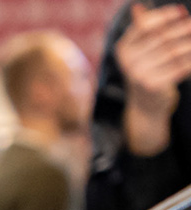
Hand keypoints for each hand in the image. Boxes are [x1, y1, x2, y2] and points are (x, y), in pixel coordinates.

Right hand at [118, 4, 190, 155]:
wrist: (145, 104)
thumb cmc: (146, 69)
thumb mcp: (139, 49)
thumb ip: (140, 27)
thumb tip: (138, 7)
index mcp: (123, 49)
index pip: (145, 26)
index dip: (164, 16)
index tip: (181, 11)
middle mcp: (127, 62)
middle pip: (162, 37)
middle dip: (182, 28)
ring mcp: (138, 75)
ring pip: (173, 51)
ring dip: (190, 43)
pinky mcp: (153, 86)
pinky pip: (179, 67)